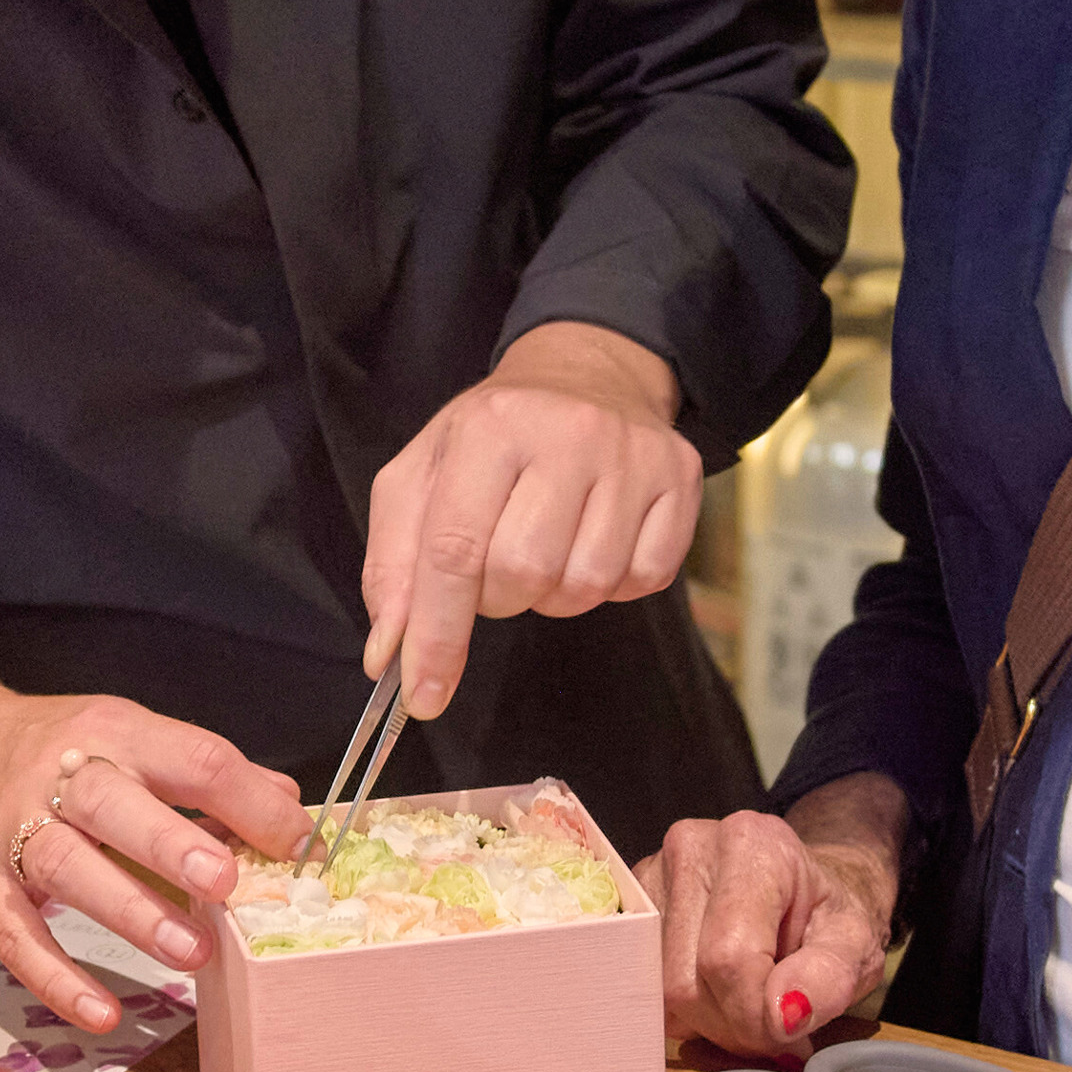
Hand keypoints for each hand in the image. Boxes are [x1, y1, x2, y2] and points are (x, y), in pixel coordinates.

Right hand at [0, 653, 307, 1033]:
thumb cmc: (56, 752)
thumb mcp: (128, 737)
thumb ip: (205, 776)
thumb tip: (290, 810)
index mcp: (114, 731)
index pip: (189, 756)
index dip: (245, 800)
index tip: (296, 842)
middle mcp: (59, 774)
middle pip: (114, 803)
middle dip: (171, 843)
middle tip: (224, 884)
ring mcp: (12, 829)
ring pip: (68, 866)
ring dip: (130, 910)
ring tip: (191, 952)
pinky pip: (16, 935)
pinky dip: (56, 977)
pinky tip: (102, 1013)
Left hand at [364, 322, 702, 721]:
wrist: (586, 374)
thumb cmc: (494, 437)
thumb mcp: (422, 476)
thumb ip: (393, 565)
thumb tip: (390, 654)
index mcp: (490, 426)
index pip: (455, 550)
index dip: (436, 635)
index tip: (422, 697)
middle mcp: (569, 433)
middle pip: (522, 575)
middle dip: (497, 598)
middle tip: (495, 566)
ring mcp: (634, 455)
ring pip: (585, 586)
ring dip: (552, 594)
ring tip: (545, 546)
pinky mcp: (681, 478)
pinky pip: (643, 579)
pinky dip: (611, 584)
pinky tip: (592, 541)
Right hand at [640, 773, 909, 1058]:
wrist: (804, 890)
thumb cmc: (829, 917)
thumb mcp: (858, 946)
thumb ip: (830, 978)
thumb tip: (782, 1015)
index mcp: (751, 844)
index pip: (729, 957)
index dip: (757, 1016)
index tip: (792, 1028)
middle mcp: (689, 848)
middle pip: (686, 982)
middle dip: (733, 1024)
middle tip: (773, 1023)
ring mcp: (649, 876)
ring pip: (660, 992)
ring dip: (709, 1022)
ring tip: (750, 1002)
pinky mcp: (629, 908)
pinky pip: (646, 988)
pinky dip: (686, 1010)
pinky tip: (718, 993)